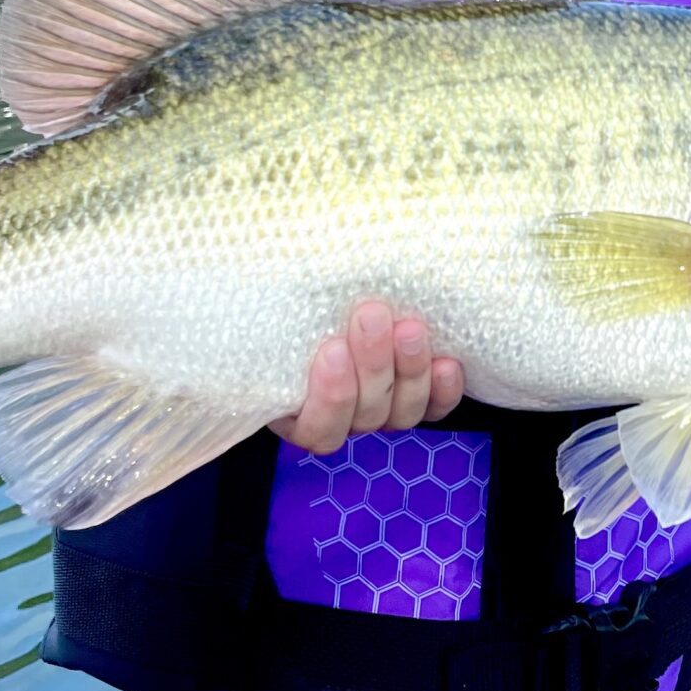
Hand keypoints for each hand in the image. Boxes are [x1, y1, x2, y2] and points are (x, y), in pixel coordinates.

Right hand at [271, 301, 464, 452]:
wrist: (336, 296)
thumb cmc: (290, 303)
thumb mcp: (268, 307)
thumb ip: (260, 303)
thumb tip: (242, 261)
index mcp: (294, 411)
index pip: (315, 428)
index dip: (327, 397)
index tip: (327, 349)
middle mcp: (341, 420)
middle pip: (363, 415)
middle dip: (371, 365)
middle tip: (371, 315)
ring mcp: (381, 411)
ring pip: (400, 412)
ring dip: (408, 371)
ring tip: (410, 327)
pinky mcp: (417, 397)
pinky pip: (435, 408)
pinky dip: (443, 390)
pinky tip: (448, 361)